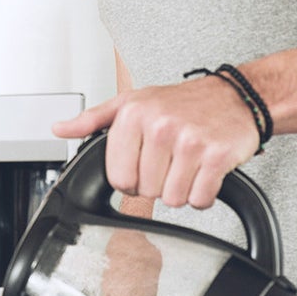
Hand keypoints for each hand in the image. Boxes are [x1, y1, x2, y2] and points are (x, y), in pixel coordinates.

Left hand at [54, 75, 261, 208]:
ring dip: (183, 190)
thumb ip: (94, 120)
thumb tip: (60, 129)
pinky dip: (204, 194)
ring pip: (173, 199)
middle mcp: (161, 126)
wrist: (236, 96)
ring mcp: (191, 141)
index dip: (134, 179)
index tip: (147, 163)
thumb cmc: (184, 102)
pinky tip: (206, 172)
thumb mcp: (134, 102)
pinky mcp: (217, 156)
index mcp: (134, 115)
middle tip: (173, 161)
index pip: (120, 178)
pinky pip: (200, 199)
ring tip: (190, 165)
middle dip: (161, 183)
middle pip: (147, 192)